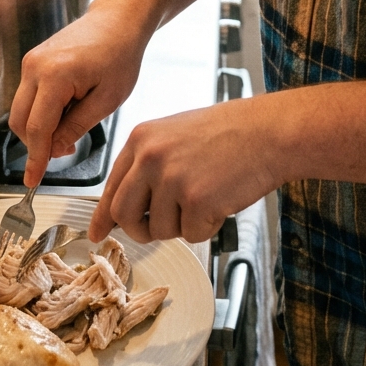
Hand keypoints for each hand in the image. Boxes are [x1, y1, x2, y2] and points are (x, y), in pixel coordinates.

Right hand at [9, 3, 146, 186]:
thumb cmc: (120, 54)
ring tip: (73, 124)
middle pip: (20, 121)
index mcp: (55, 76)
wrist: (117, 20)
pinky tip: (67, 109)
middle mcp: (35, 67)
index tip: (32, 181)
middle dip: (37, 144)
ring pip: (21, 110)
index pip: (37, 129)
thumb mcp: (107, 99)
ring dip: (39, 127)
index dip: (36, 159)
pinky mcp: (33, 60)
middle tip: (66, 150)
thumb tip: (55, 150)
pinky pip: (28, 96)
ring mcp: (31, 61)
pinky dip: (41, 111)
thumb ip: (77, 126)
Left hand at [88, 97, 275, 243]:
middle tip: (154, 229)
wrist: (267, 131)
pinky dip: (207, 226)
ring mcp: (172, 179)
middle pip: (124, 214)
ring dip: (181, 225)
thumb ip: (147, 164)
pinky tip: (220, 201)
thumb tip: (126, 204)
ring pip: (159, 229)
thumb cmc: (228, 133)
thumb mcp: (174, 135)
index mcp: (141, 139)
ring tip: (205, 197)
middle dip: (139, 230)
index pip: (111, 186)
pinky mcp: (196, 201)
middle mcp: (150, 157)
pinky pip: (191, 234)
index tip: (98, 231)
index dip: (103, 215)